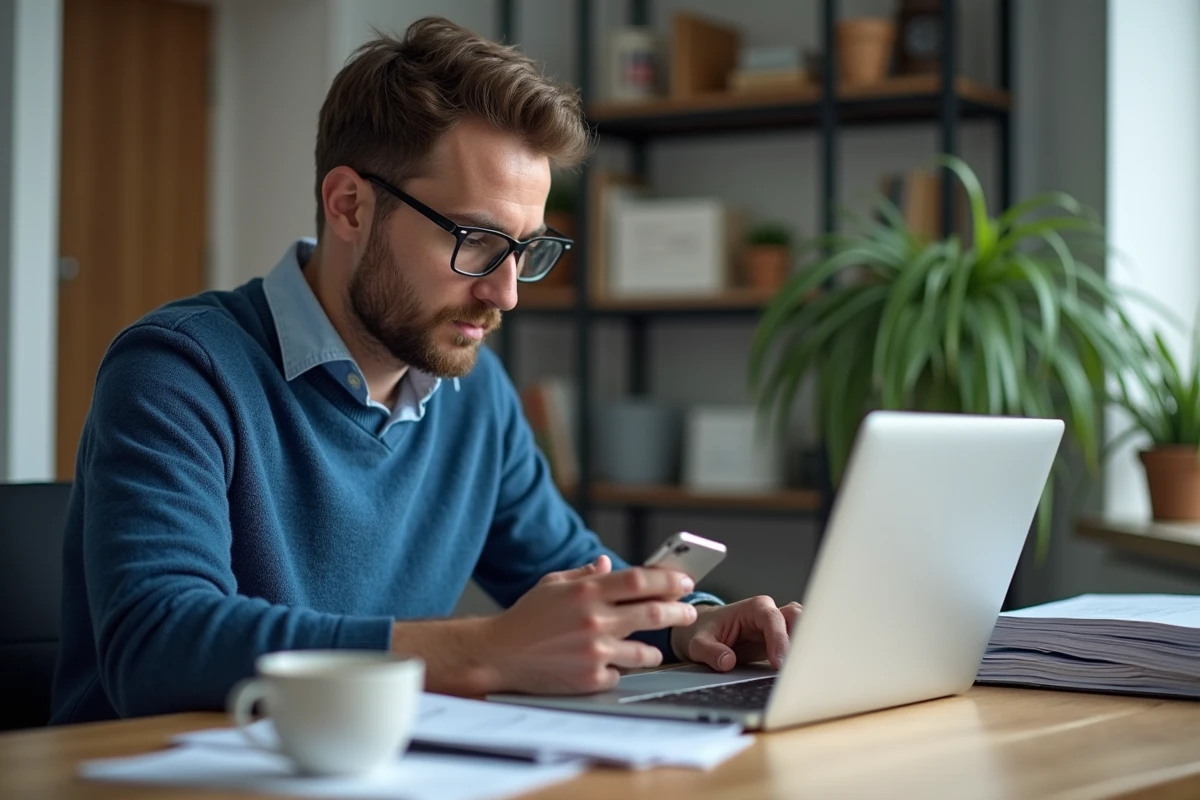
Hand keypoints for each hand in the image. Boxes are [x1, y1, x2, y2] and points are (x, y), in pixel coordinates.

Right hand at [478, 555, 698, 694]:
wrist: (499, 654)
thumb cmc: (526, 618)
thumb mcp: (552, 584)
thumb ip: (584, 575)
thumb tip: (607, 564)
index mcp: (587, 591)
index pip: (640, 579)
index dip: (668, 578)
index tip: (684, 581)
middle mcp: (595, 619)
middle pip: (654, 612)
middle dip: (680, 610)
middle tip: (689, 611)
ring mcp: (595, 651)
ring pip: (646, 651)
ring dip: (654, 649)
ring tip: (652, 648)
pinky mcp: (590, 678)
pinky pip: (620, 673)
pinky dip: (619, 669)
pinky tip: (611, 665)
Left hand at [670, 597, 802, 671]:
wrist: (703, 630)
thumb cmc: (703, 630)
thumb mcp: (698, 642)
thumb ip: (710, 651)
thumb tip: (727, 661)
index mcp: (753, 608)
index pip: (773, 619)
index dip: (779, 640)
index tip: (779, 663)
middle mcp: (770, 614)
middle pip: (798, 618)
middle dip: (803, 637)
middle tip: (800, 664)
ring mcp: (778, 627)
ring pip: (804, 629)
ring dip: (806, 646)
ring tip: (804, 669)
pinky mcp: (781, 641)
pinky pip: (799, 645)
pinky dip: (802, 655)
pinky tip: (801, 672)